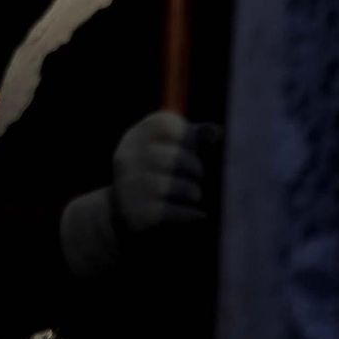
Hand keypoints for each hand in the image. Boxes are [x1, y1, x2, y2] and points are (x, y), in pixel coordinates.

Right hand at [60, 110, 222, 277]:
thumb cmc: (155, 174)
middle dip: (194, 167)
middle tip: (198, 175)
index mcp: (134, 138)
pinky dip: (188, 213)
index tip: (193, 147)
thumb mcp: (167, 150)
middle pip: (172, 157)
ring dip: (191, 191)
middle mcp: (126, 160)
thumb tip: (217, 132)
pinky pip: (170, 211)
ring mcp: (128, 187)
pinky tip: (196, 214)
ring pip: (169, 185)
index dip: (186, 134)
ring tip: (195, 195)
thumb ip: (192, 137)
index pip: (163, 124)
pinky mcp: (135, 213)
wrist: (121, 214)